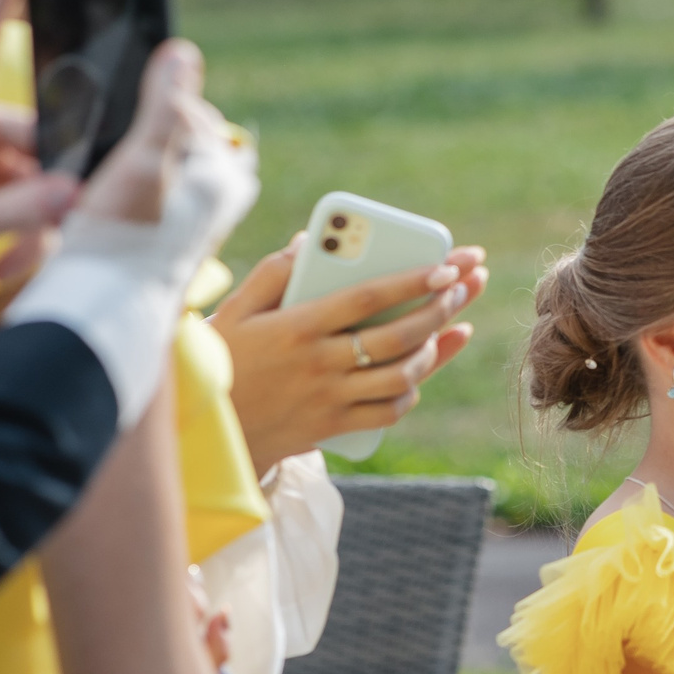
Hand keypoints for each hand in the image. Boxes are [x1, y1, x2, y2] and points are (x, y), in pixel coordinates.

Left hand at [0, 0, 79, 307]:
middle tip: (60, 220)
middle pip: (39, 129)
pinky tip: (8, 261)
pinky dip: (27, 230)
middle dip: (52, 180)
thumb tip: (74, 190)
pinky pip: (30, 196)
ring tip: (12, 258)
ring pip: (41, 171)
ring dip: (35, 216)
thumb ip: (14, 210)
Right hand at [73, 36, 224, 225]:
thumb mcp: (144, 156)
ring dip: (150, 158)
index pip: (197, 112)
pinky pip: (165, 193)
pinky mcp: (179, 235)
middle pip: (191, 137)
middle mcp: (224, 197)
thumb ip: (165, 105)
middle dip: (159, 131)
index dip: (159, 105)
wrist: (109, 301)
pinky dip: (145, 185)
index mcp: (227, 172)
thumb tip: (183, 52)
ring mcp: (203, 218)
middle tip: (124, 145)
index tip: (130, 117)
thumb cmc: (126, 231)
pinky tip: (118, 195)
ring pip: (178, 165)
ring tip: (120, 173)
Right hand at [210, 238, 489, 475]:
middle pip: (396, 337)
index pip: (367, 298)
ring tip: (451, 323)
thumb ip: (274, 273)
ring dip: (434, 349)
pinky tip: (422, 370)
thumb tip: (311, 241)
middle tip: (464, 286)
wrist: (209, 431)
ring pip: (401, 377)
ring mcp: (329, 399)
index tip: (448, 265)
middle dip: (440, 308)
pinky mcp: (334, 427)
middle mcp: (319, 364)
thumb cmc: (223, 358)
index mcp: (298, 327)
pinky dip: (411, 391)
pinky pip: (388, 413)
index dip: (413, 280)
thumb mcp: (236, 309)